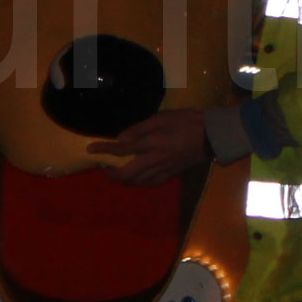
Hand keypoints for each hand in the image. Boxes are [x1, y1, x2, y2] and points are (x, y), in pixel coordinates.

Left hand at [90, 106, 210, 186]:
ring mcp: (163, 170)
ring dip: (123, 178)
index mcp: (151, 144)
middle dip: (111, 173)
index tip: (90, 149)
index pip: (121, 149)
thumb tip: (120, 139)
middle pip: (126, 174)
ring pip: (137, 182)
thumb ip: (139, 130)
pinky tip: (137, 177)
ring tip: (117, 171)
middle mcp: (154, 160)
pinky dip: (139, 182)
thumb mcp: (161, 118)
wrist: (211, 136)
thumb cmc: (186, 121)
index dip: (104, 149)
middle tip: (104, 165)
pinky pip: (150, 183)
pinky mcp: (170, 174)